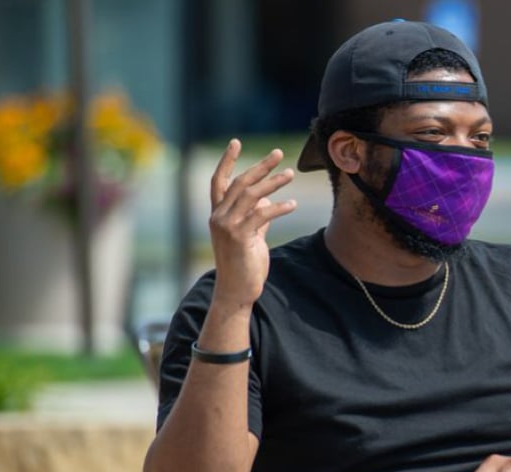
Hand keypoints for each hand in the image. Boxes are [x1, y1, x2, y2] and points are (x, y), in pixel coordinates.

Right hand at [208, 140, 296, 307]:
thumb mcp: (251, 235)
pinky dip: (278, 207)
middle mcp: (218, 217)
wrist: (237, 290)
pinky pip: (261, 215)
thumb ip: (256, 216)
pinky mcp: (238, 237)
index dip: (227, 161)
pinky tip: (293, 203)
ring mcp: (226, 227)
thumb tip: (266, 198)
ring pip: (250, 195)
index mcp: (218, 214)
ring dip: (272, 183)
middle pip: (239, 183)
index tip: (236, 142)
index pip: (219, 181)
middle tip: (278, 153)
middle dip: (259, 166)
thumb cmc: (245, 263)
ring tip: (290, 174)